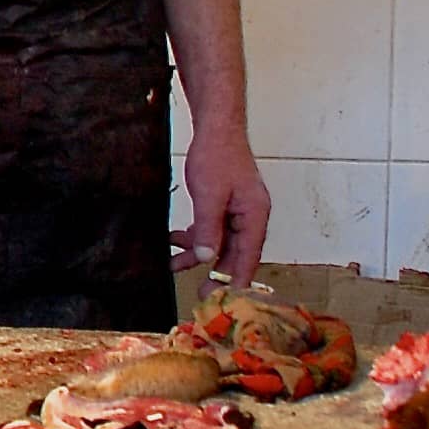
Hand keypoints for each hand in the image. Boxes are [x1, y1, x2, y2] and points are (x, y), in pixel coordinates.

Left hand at [171, 131, 270, 286]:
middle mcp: (250, 217)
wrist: (215, 129)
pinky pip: (212, 229)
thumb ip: (209, 228)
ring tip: (173, 264)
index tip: (223, 299)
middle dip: (215, 272)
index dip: (235, 279)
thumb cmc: (217, 156)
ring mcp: (238, 211)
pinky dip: (195, 236)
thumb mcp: (208, 195)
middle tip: (199, 293)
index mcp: (255, 216)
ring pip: (220, 242)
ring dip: (198, 252)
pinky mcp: (225, 205)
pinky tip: (175, 240)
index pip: (248, 257)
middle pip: (235, 253)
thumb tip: (208, 258)